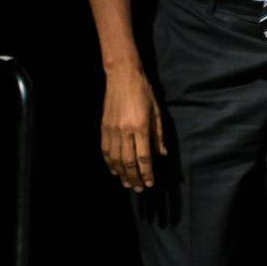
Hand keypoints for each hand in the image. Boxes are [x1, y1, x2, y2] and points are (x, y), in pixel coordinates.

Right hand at [101, 64, 166, 189]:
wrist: (122, 76)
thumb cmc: (144, 92)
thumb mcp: (157, 112)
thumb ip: (159, 135)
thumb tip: (163, 154)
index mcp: (140, 127)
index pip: (144, 158)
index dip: (146, 173)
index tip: (150, 183)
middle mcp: (125, 131)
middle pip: (129, 162)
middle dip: (134, 178)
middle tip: (139, 189)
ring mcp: (112, 130)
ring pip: (115, 159)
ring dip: (121, 174)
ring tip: (127, 184)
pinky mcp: (103, 127)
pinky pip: (105, 150)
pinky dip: (109, 163)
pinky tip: (114, 170)